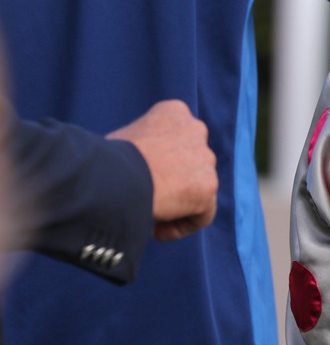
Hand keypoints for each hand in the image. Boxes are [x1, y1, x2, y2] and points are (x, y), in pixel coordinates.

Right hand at [108, 100, 218, 241]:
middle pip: (190, 163)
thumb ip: (143, 145)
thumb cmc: (106, 159)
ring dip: (178, 204)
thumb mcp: (124, 138)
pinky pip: (203, 213)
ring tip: (150, 215)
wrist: (114, 175)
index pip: (177, 138)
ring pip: (198, 188)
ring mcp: (205, 158)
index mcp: (174, 112)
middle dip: (173, 182)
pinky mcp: (208, 186)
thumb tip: (139, 166)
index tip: (142, 177)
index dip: (162, 161)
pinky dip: (183, 225)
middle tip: (148, 197)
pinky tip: (158, 231)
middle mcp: (196, 130)